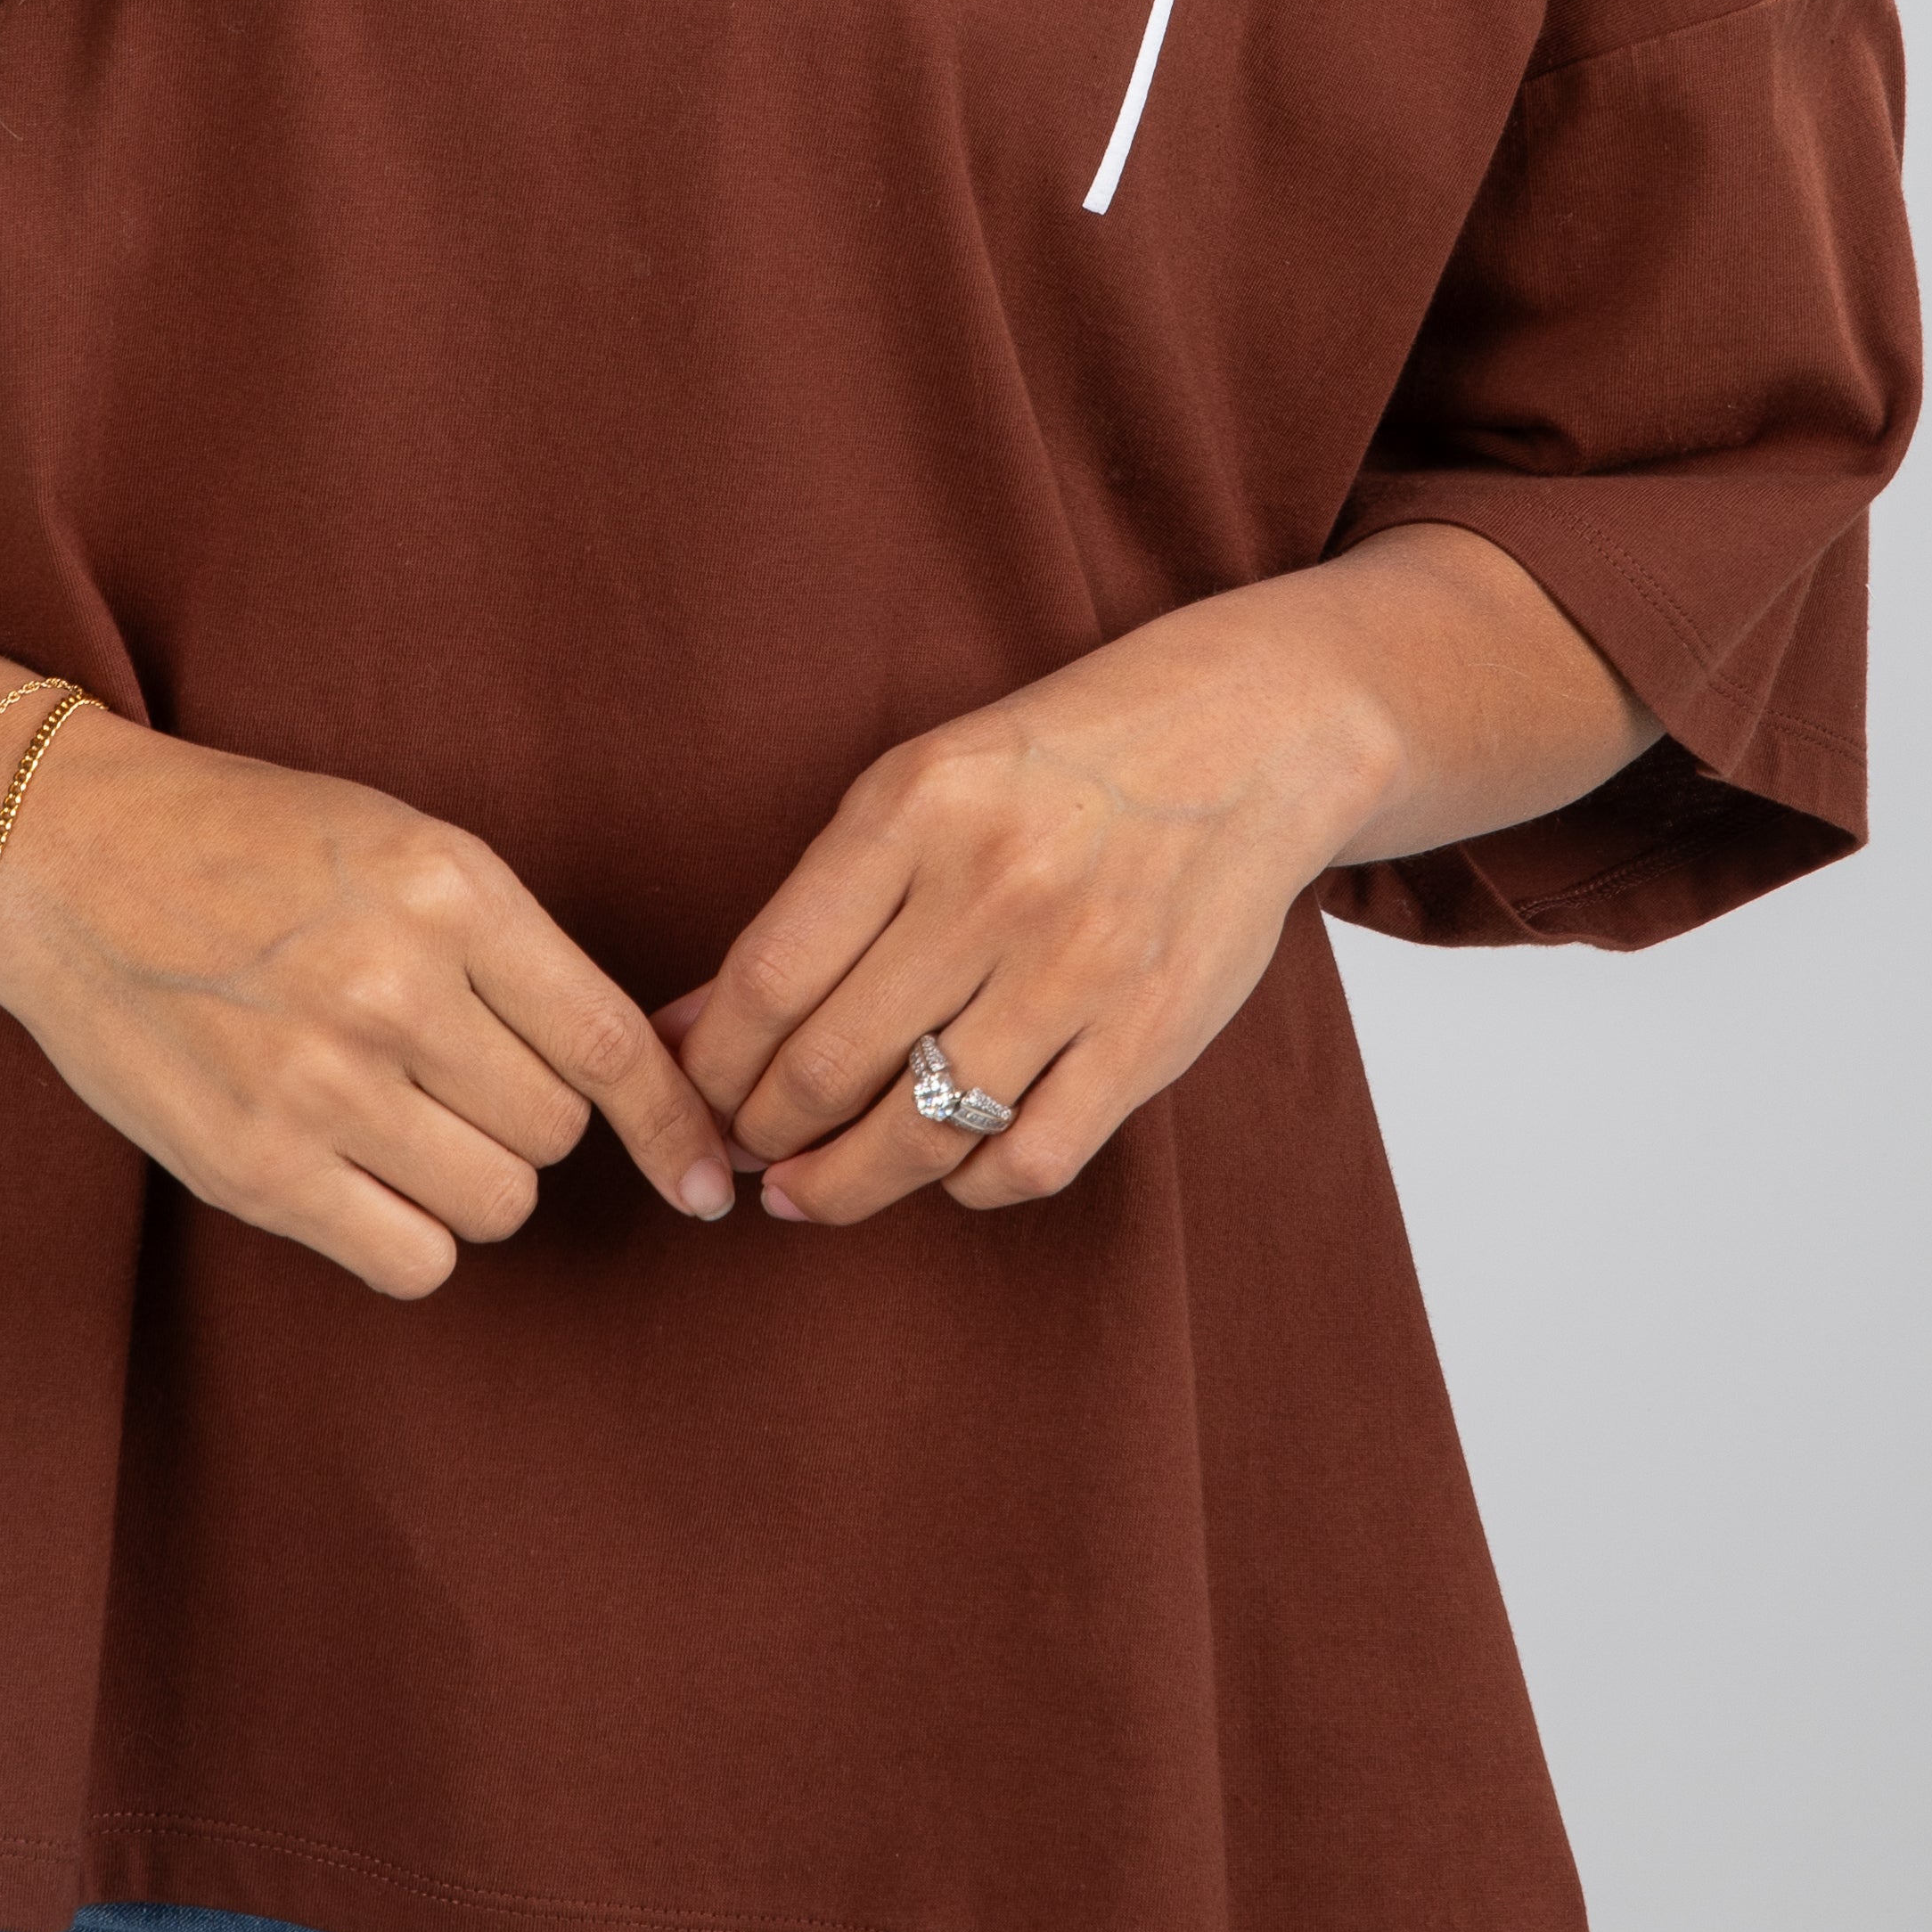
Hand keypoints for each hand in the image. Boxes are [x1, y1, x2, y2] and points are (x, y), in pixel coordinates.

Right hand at [0, 715, 738, 1297]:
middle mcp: (394, 988)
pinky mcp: (254, 1167)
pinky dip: (406, 1233)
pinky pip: (411, 1259)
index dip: (673, 1123)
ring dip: (468, 1175)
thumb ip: (508, 952)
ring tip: (397, 1114)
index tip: (708, 1173)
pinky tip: (359, 1172)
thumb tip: (632, 1078)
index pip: (608, 1042)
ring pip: (495, 1203)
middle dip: (524, 1116)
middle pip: (553, 1132)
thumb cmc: (248, 843)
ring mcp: (320, 1084)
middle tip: (450, 1072)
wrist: (66, 856)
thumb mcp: (401, 846)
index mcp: (446, 889)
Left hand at [669, 535, 1648, 1225]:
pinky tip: (939, 1173)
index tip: (686, 1095)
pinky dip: (967, 1185)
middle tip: (737, 1152)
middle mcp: (994, 888)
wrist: (1245, 739)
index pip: (771, 975)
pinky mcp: (1151, 1035)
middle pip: (831, 1066)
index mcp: (915, 808)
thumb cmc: (1052, 766)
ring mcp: (1078, 968)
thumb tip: (687, 1025)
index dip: (711, 1063)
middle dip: (760, 1133)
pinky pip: (1032, 1157)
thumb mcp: (918, 786)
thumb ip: (812, 904)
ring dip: (842, 1183)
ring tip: (805, 1192)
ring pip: (923, 1131)